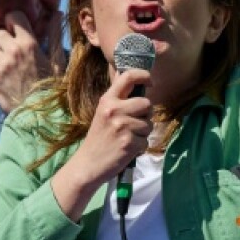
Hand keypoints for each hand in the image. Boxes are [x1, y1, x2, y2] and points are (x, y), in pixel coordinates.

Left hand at [0, 10, 63, 113]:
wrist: (42, 115)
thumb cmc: (53, 87)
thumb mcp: (58, 60)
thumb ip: (54, 34)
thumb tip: (57, 13)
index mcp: (29, 43)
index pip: (13, 17)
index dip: (14, 22)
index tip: (16, 30)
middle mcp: (13, 51)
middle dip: (4, 41)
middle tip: (13, 53)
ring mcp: (0, 65)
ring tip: (10, 70)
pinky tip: (3, 78)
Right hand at [51, 69, 151, 220]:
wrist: (88, 164)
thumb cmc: (98, 138)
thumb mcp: (103, 113)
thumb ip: (117, 98)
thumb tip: (130, 77)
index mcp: (108, 100)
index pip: (128, 76)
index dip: (144, 75)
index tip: (150, 82)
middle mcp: (114, 110)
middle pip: (147, 103)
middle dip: (145, 115)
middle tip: (133, 124)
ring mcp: (122, 127)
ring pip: (149, 124)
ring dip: (142, 133)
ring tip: (127, 138)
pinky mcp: (129, 143)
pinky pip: (146, 141)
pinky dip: (140, 147)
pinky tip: (127, 149)